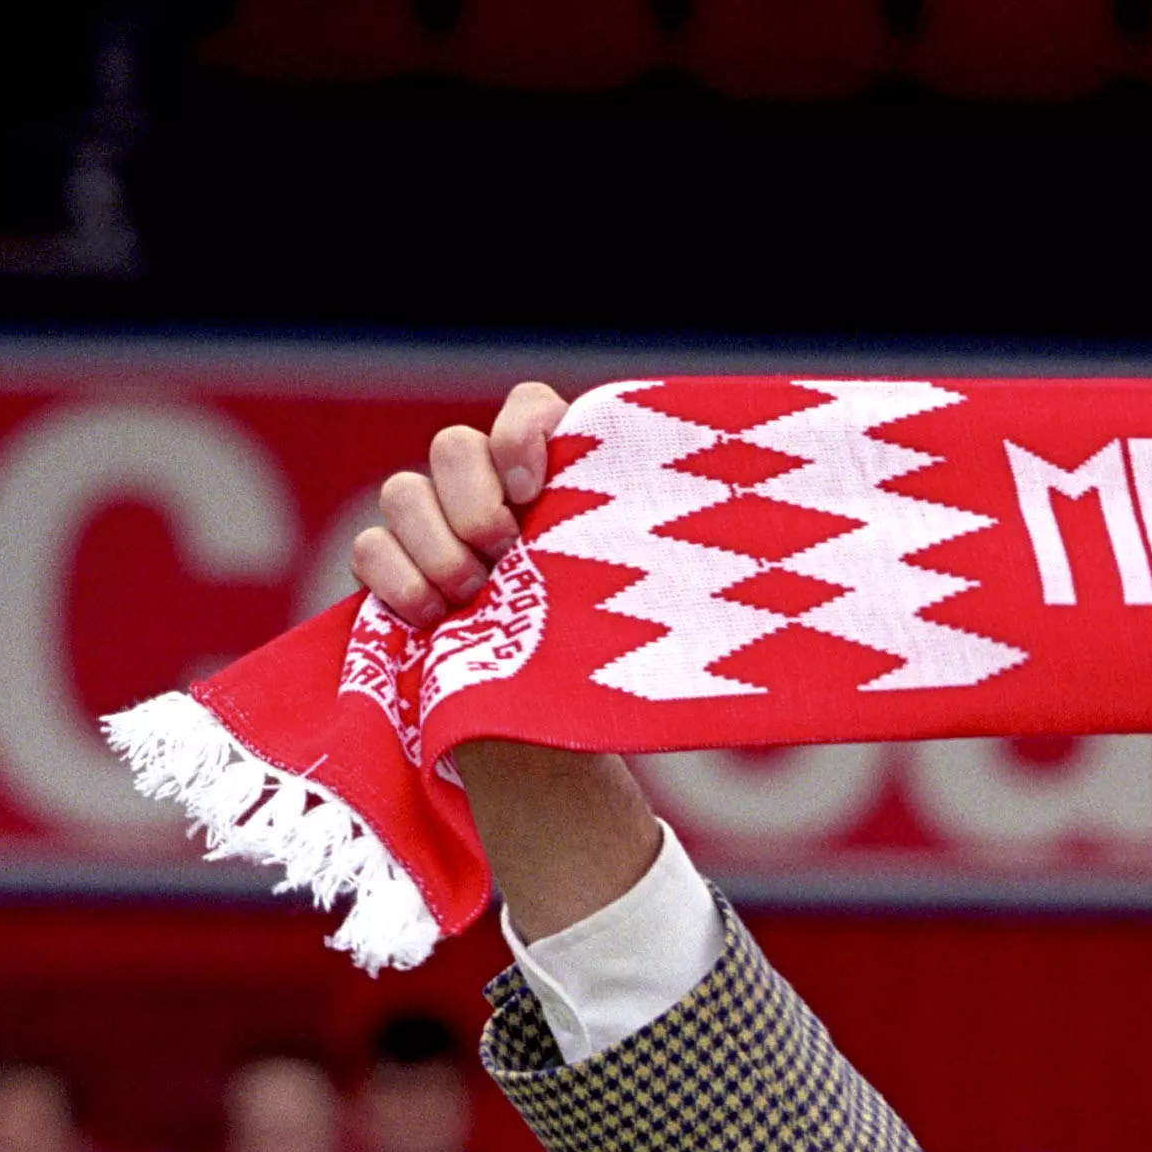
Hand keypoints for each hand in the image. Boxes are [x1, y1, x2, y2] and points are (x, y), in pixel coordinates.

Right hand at [351, 386, 662, 938]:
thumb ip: (679, 562)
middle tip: (505, 555)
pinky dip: (395, 580)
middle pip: (452, 447)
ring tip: (473, 597)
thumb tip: (781, 551)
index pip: (529, 409)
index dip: (523, 429)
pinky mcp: (398, 577)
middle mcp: (494, 498)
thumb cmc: (623, 661)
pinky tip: (432, 621)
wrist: (563, 741)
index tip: (535, 482)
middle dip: (471, 498)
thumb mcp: (661, 608)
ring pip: (402, 491)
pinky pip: (370, 550)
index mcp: (559, 486)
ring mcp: (440, 535)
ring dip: (436, 545)